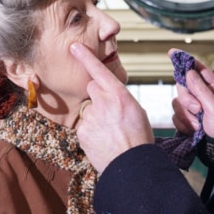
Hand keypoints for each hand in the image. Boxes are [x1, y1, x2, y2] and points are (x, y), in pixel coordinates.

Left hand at [70, 43, 153, 171]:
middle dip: (98, 97)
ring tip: (110, 132)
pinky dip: (91, 131)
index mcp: (120, 95)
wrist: (132, 166)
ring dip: (96, 117)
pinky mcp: (82, 131)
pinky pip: (84, 125)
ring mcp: (90, 117)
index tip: (74, 47)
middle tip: (111, 115)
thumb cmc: (139, 139)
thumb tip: (111, 96)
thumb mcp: (137, 111)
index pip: (98, 70)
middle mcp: (103, 102)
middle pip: (92, 89)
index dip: (85, 57)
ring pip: (88, 109)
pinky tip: (103, 140)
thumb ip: (120, 99)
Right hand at [169, 50, 213, 138]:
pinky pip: (175, 116)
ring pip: (177, 103)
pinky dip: (184, 125)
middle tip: (198, 110)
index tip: (172, 52)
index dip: (185, 61)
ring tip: (199, 125)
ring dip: (187, 116)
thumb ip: (201, 90)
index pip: (197, 69)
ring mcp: (192, 107)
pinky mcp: (185, 118)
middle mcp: (201, 95)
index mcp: (212, 88)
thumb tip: (189, 73)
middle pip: (182, 87)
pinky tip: (194, 130)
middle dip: (188, 101)